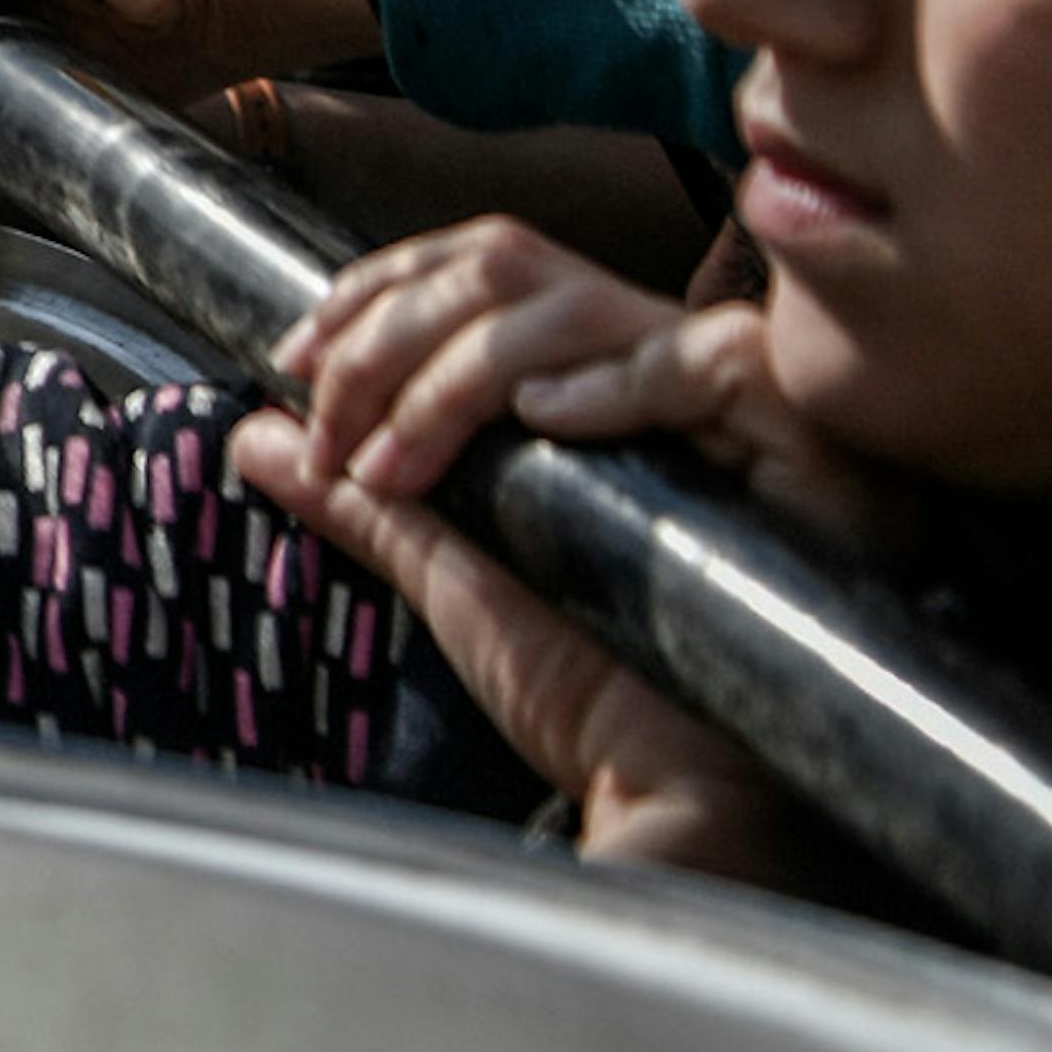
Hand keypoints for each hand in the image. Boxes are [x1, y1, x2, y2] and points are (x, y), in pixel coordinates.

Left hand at [222, 218, 873, 878]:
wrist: (673, 788)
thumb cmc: (587, 690)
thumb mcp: (450, 573)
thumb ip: (362, 499)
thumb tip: (253, 436)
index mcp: (589, 384)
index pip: (483, 268)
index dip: (382, 288)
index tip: (295, 358)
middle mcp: (658, 369)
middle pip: (512, 264)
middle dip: (389, 322)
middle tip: (325, 411)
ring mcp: (731, 400)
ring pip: (578, 300)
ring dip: (453, 368)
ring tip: (397, 463)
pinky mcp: (798, 439)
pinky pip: (707, 358)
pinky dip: (615, 380)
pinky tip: (544, 422)